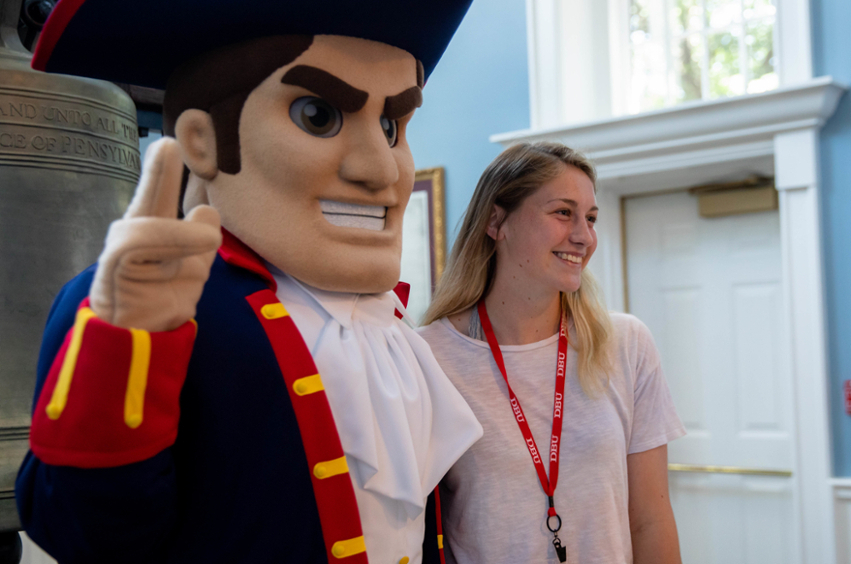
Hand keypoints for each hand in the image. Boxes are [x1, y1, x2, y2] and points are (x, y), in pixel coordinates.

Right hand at [89, 138, 221, 331]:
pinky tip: (200, 242)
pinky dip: (170, 240)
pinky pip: (141, 245)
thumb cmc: (163, 297)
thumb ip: (201, 238)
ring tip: (210, 239)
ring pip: (152, 222)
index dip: (176, 170)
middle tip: (168, 144)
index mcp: (157, 226)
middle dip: (159, 170)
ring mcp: (122, 245)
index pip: (169, 193)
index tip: (185, 143)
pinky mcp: (114, 263)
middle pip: (151, 196)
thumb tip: (207, 207)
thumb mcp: (194, 266)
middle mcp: (138, 229)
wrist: (140, 335)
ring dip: (183, 230)